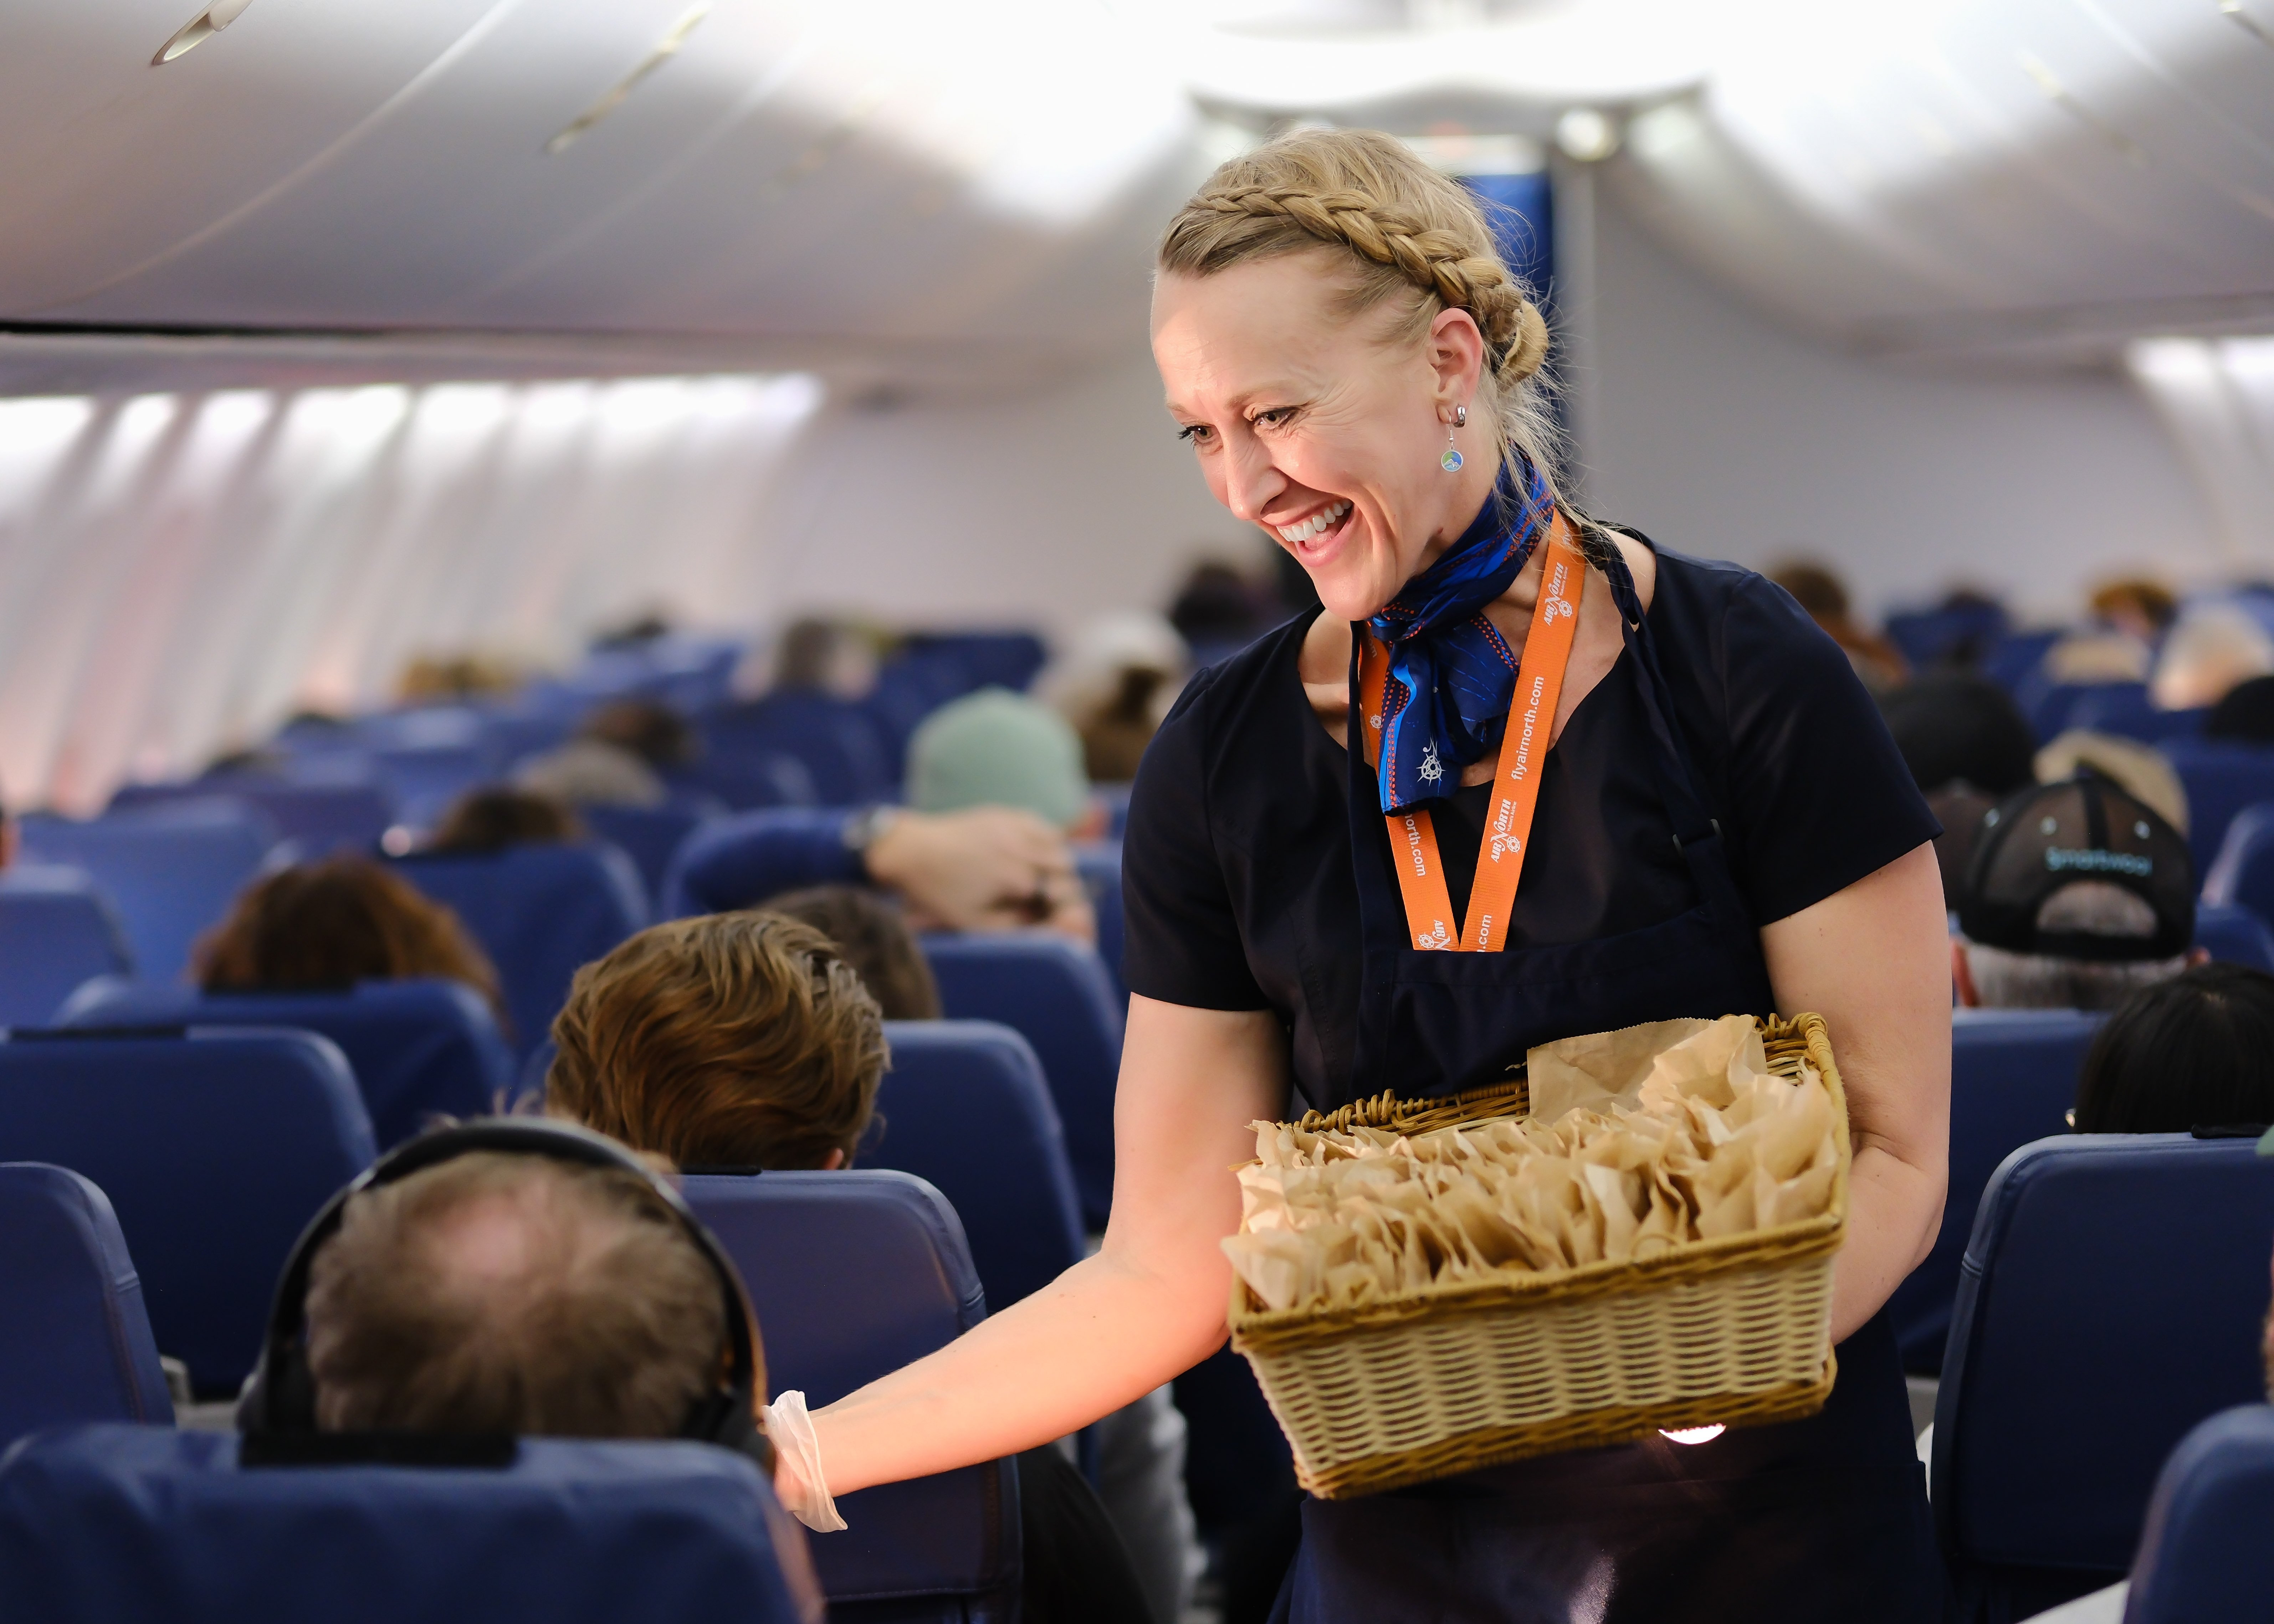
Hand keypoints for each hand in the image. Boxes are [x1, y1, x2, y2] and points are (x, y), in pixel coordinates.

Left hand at [863, 807, 1082, 936]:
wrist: (910, 850)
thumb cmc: (937, 891)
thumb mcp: (971, 921)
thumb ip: (1011, 926)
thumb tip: (1040, 923)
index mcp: (1012, 876)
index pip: (1059, 890)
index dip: (1057, 904)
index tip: (1048, 911)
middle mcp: (1017, 847)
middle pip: (1063, 863)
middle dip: (1060, 880)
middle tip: (1045, 894)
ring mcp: (1011, 826)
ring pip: (1056, 840)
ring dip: (1055, 857)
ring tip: (1040, 873)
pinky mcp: (1002, 814)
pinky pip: (1037, 821)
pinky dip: (1043, 836)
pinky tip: (1031, 850)